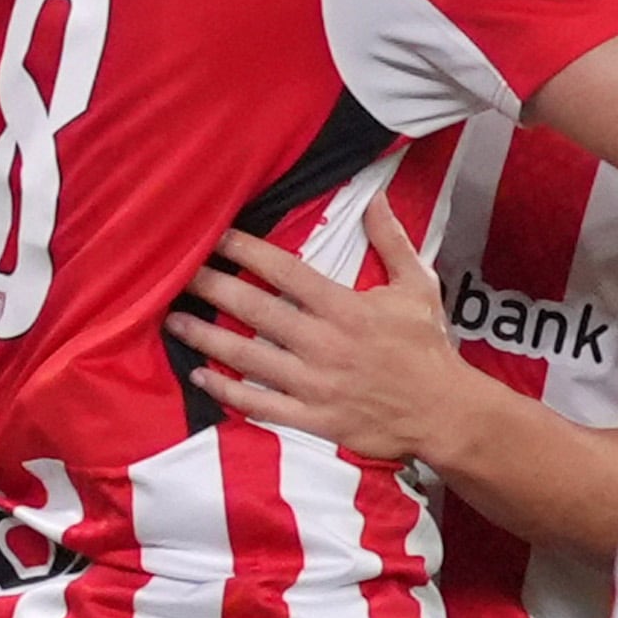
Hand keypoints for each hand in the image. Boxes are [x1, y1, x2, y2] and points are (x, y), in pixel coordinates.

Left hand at [166, 197, 470, 461]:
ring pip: (248, 357)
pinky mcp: (312, 418)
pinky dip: (228, 391)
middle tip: (178, 275)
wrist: (443, 412)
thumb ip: (392, 241)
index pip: (285, 272)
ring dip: (206, 339)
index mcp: (345, 308)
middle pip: (255, 310)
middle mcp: (323, 344)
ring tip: (174, 321)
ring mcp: (315, 384)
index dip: (246, 252)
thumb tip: (375, 199)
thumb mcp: (418, 286)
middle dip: (212, 289)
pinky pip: (261, 404)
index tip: (215, 238)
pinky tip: (200, 376)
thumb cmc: (428, 347)